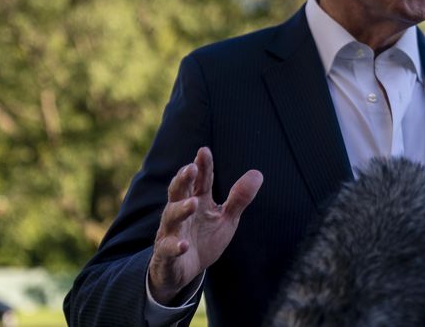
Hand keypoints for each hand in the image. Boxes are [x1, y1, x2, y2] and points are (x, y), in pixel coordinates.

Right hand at [148, 147, 262, 304]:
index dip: (202, 166)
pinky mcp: (166, 254)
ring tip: (192, 203)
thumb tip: (258, 173)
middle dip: (184, 180)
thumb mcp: (226, 219)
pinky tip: (184, 245)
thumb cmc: (203, 239)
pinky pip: (168, 249)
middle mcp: (180, 213)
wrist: (182, 273)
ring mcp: (171, 233)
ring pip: (171, 217)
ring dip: (180, 209)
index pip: (199, 181)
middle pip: (178, 192)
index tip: (204, 151)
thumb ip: (238, 198)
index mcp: (196, 201)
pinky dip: (175, 246)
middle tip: (191, 168)